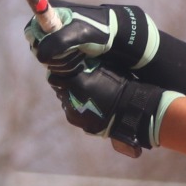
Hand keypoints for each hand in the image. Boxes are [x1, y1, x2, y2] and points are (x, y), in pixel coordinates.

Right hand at [25, 0, 157, 74]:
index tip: (59, 49)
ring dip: (64, 63)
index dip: (42, 45)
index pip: (32, 34)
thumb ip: (56, 42)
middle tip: (75, 54)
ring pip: (49, 59)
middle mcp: (50, 26)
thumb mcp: (77, 34)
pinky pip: (57, 64)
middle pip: (39, 49)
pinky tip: (81, 63)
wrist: (117, 36)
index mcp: (48, 14)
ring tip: (81, 57)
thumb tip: (40, 55)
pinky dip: (68, 67)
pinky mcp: (64, 51)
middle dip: (56, 57)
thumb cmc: (99, 31)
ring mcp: (57, 39)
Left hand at [47, 64, 168, 152]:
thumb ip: (84, 66)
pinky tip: (90, 106)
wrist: (131, 110)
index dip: (60, 74)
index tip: (66, 71)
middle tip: (78, 83)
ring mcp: (73, 114)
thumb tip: (74, 61)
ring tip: (87, 96)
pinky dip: (78, 109)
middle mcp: (69, 100)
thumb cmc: (119, 84)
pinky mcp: (80, 124)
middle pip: (59, 90)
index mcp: (74, 84)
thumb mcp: (102, 69)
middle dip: (67, 86)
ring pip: (66, 102)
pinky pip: (73, 113)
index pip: (54, 77)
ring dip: (72, 98)